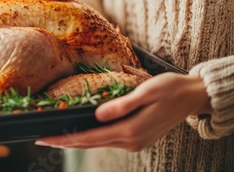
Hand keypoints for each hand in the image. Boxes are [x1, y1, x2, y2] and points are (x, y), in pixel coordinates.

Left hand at [35, 72, 210, 151]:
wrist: (193, 97)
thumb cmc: (170, 89)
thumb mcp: (146, 92)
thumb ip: (122, 105)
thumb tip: (98, 115)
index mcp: (130, 130)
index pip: (88, 137)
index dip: (64, 139)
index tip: (44, 138)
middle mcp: (131, 141)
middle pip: (89, 144)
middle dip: (64, 142)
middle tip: (41, 140)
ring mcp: (135, 143)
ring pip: (97, 144)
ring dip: (76, 141)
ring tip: (55, 136)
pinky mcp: (137, 140)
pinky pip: (107, 141)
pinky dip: (90, 139)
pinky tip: (81, 133)